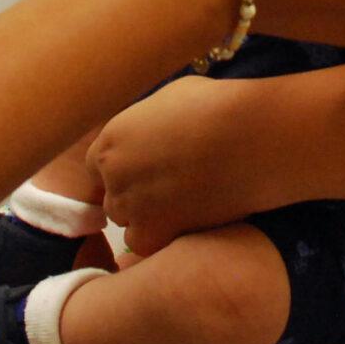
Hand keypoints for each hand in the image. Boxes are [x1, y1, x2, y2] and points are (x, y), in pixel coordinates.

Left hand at [92, 76, 255, 252]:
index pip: (98, 166)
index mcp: (112, 138)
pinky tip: (185, 222)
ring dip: (147, 218)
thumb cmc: (216, 108)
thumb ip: (148, 124)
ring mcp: (132, 205)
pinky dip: (160, 237)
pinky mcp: (154, 232)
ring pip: (126, 222)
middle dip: (135, 196)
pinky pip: (143, 245)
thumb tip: (153, 130)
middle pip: (112, 196)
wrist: (246, 139)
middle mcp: (114, 174)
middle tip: (170, 189)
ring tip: (183, 205)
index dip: (123, 171)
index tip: (146, 172)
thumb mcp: (169, 99)